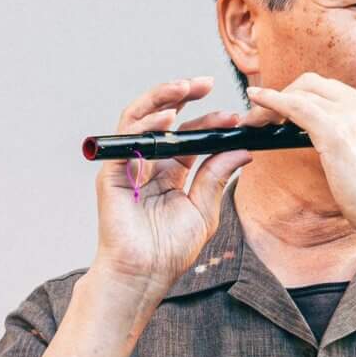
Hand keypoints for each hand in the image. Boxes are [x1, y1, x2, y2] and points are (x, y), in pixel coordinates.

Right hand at [88, 76, 259, 315]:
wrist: (146, 274)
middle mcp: (149, 163)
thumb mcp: (204, 210)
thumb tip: (243, 149)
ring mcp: (129, 165)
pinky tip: (168, 116)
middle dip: (182, 95)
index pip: (189, 136)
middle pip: (163, 119)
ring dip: (162, 98)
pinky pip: (127, 138)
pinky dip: (146, 123)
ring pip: (140, 118)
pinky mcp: (113, 172)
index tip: (235, 116)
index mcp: (171, 172)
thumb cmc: (170, 250)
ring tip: (185, 87)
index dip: (210, 121)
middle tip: (206, 82)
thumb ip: (218, 177)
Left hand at [245, 72, 355, 241]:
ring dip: (271, 103)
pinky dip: (271, 101)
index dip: (302, 96)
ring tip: (254, 121)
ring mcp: (351, 116)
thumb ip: (350, 143)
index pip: (330, 90)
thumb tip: (326, 147)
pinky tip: (256, 102)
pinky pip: (294, 105)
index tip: (283, 113)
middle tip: (264, 117)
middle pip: (313, 83)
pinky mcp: (335, 131)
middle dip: (284, 94)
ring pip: (300, 92)